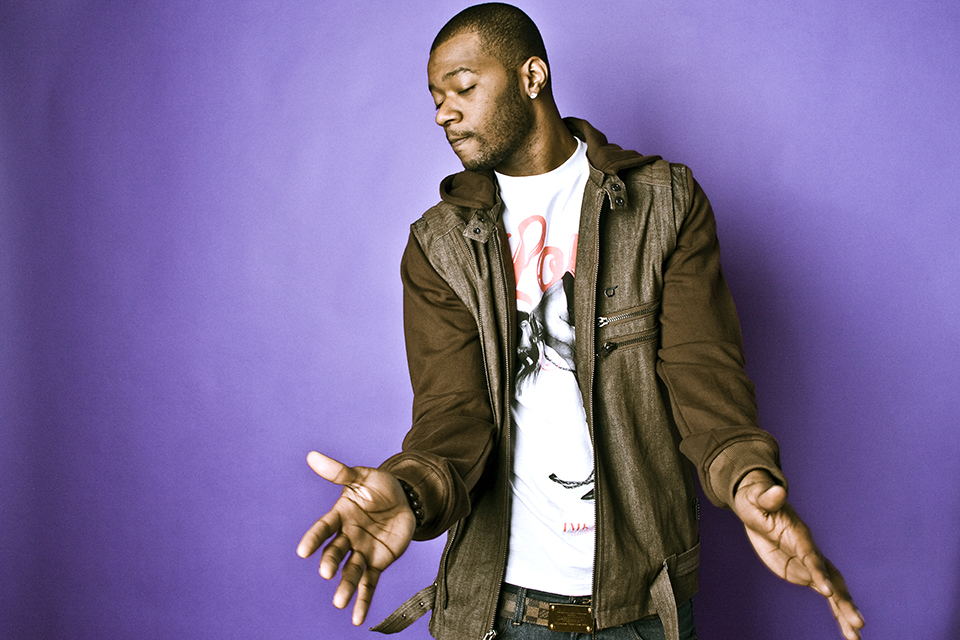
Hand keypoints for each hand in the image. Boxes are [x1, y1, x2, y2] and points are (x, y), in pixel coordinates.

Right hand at [297, 451, 415, 625]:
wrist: (405, 499)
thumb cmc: (379, 486)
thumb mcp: (362, 476)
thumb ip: (340, 472)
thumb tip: (312, 456)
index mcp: (340, 516)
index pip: (324, 528)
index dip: (314, 538)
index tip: (303, 550)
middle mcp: (347, 537)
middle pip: (336, 552)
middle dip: (331, 562)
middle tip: (327, 572)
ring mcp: (361, 552)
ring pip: (350, 571)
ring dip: (344, 586)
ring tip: (339, 602)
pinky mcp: (377, 563)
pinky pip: (368, 585)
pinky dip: (362, 601)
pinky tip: (356, 618)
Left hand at [733, 470, 864, 639]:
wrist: (759, 506)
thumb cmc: (757, 501)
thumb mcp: (757, 499)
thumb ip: (768, 498)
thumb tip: (776, 490)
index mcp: (800, 536)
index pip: (811, 556)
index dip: (818, 572)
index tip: (825, 591)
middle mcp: (811, 552)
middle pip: (832, 577)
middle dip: (843, 600)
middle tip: (858, 623)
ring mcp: (812, 565)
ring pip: (835, 590)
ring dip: (845, 612)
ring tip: (856, 638)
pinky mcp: (807, 574)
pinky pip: (827, 596)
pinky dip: (837, 613)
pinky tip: (848, 632)